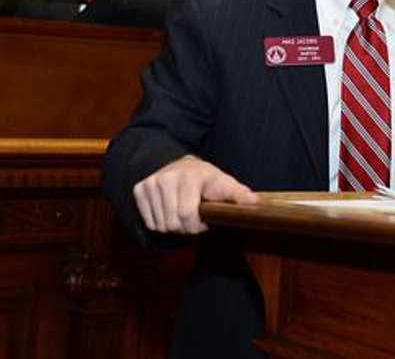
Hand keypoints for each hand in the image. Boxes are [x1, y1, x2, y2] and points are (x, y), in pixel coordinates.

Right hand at [133, 155, 256, 233]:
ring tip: (182, 214)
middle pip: (173, 224)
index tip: (204, 221)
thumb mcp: (224, 184)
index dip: (197, 226)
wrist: (181, 166)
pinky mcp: (140, 189)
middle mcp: (167, 177)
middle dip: (186, 228)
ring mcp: (151, 182)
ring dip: (173, 226)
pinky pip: (149, 222)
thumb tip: (254, 203)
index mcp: (190, 177)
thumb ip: (238, 194)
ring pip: (160, 225)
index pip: (187, 215)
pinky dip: (160, 223)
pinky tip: (169, 211)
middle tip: (193, 219)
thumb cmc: (206, 180)